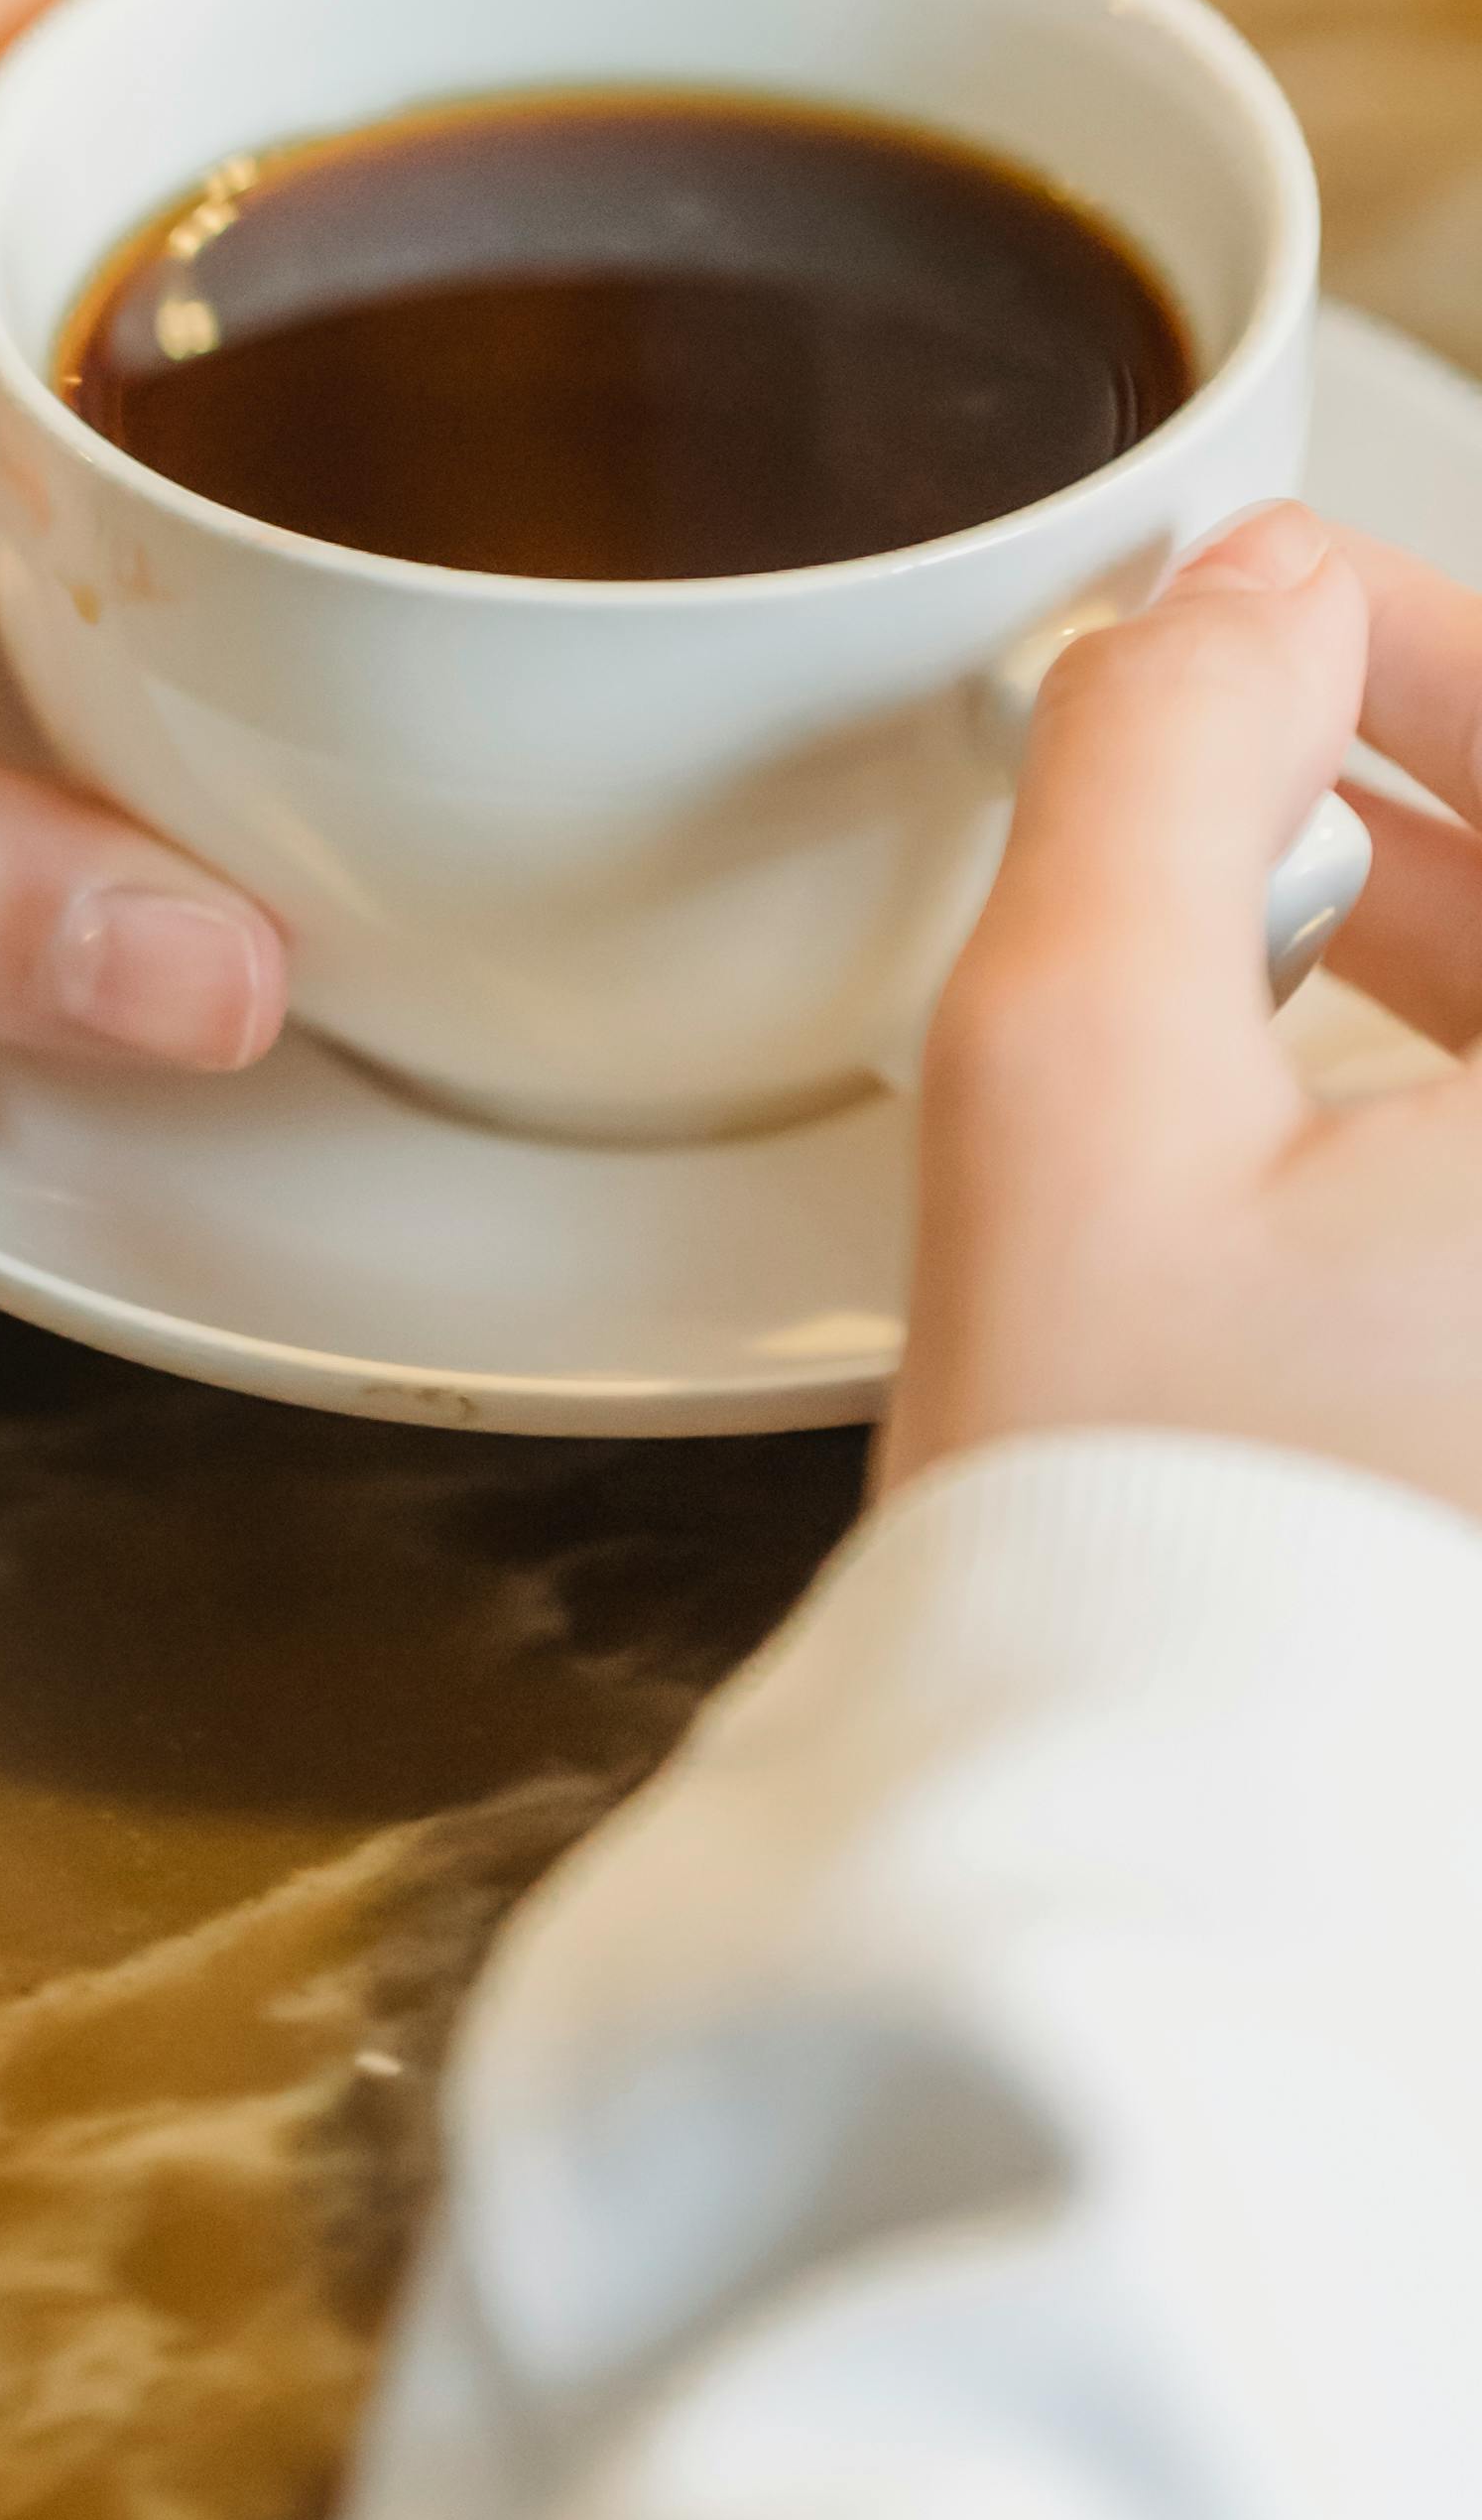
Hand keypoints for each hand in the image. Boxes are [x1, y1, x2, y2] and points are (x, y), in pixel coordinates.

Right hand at [887, 502, 1481, 1519]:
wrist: (1176, 1923)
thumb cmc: (1145, 1574)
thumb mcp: (1075, 1087)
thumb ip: (1166, 766)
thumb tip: (1247, 597)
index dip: (1437, 642)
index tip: (1279, 610)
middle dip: (1443, 791)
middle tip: (1247, 735)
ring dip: (1459, 950)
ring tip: (1263, 922)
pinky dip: (1451, 1111)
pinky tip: (1332, 1108)